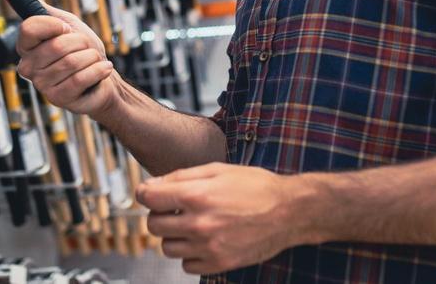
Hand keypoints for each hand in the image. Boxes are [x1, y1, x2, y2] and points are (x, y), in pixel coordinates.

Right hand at [16, 5, 117, 115]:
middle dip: (81, 42)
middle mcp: (28, 66)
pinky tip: (103, 69)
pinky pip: (81, 78)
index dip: (53, 25)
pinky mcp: (59, 98)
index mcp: (26, 46)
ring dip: (92, 57)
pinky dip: (98, 70)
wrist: (103, 76)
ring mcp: (42, 85)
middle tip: (85, 48)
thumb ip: (46, 12)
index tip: (65, 29)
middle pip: (57, 45)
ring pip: (72, 62)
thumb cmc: (84, 50)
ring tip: (93, 60)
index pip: (29, 28)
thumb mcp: (67, 24)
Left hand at [137, 163, 309, 274]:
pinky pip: (186, 265)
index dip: (146, 192)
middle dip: (159, 214)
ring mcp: (208, 247)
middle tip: (175, 209)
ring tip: (192, 224)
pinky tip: (204, 240)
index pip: (148, 197)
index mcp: (196, 195)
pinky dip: (190, 255)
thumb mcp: (218, 170)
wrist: (289, 212)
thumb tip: (153, 184)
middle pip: (153, 225)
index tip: (151, 193)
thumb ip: (181, 177)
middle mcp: (199, 223)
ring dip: (174, 236)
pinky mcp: (219, 263)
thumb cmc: (256, 186)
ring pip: (167, 248)